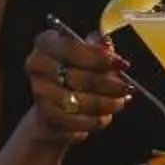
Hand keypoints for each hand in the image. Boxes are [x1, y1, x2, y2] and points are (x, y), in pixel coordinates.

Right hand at [23, 26, 131, 146]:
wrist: (55, 106)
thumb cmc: (76, 72)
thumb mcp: (89, 53)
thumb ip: (99, 46)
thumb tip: (106, 44)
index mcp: (46, 43)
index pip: (70, 47)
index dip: (98, 57)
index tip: (121, 63)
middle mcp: (37, 66)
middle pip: (77, 77)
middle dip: (107, 83)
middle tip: (126, 86)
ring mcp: (40, 93)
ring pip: (79, 101)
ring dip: (106, 103)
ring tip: (120, 101)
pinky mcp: (47, 118)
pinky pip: (78, 121)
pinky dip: (96, 119)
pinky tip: (105, 115)